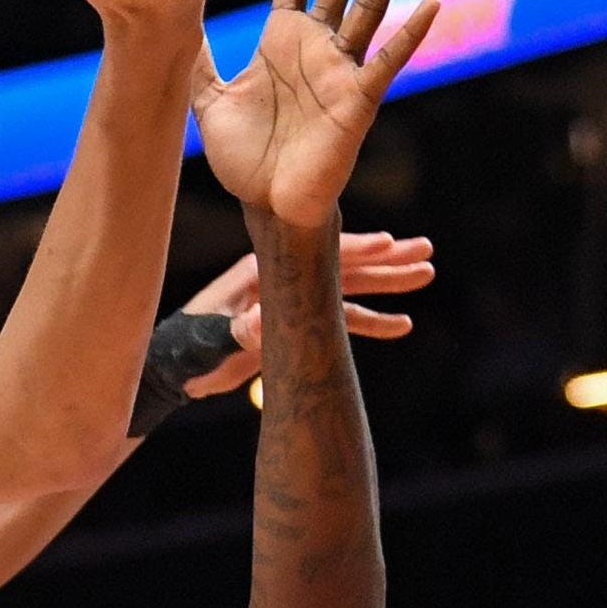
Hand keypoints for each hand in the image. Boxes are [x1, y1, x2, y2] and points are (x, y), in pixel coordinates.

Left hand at [176, 229, 436, 391]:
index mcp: (265, 269)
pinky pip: (342, 318)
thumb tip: (259, 323)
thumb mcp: (211, 341)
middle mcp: (285, 275)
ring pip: (350, 287)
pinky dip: (372, 320)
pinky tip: (402, 324)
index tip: (390, 242)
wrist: (179, 365)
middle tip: (427, 252)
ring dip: (387, 285)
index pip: (318, 253)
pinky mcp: (297, 321)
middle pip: (344, 263)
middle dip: (386, 259)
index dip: (355, 250)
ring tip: (426, 275)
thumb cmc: (189, 349)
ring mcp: (293, 297)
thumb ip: (236, 332)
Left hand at [194, 0, 438, 228]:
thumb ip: (196, 59)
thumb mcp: (209, 99)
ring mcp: (342, 68)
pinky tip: (430, 2)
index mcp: (282, 38)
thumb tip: (172, 22)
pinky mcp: (359, 99)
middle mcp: (317, 44)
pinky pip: (387, 60)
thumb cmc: (243, 159)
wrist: (268, 205)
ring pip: (369, 3)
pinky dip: (410, 32)